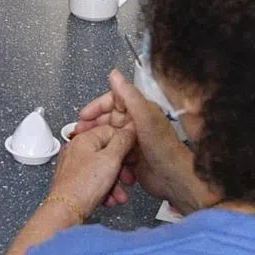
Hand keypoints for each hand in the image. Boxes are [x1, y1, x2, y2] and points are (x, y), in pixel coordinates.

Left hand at [49, 119, 136, 219]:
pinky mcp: (74, 182)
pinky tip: (109, 199)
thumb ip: (122, 142)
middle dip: (122, 168)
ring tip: (119, 195)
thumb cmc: (82, 186)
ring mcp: (74, 166)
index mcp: (84, 139)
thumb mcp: (110, 159)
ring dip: (115, 183)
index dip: (125, 143)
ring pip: (103, 170)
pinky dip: (104, 190)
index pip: (110, 131)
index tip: (133, 155)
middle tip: (128, 178)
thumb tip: (129, 130)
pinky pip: (95, 182)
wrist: (66, 210)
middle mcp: (77, 150)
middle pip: (108, 152)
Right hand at [77, 70, 216, 214]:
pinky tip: (101, 158)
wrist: (174, 180)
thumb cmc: (165, 149)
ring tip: (86, 146)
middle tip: (80, 132)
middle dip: (92, 124)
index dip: (96, 107)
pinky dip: (106, 154)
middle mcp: (136, 123)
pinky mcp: (131, 156)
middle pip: (107, 119)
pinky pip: (112, 151)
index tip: (84, 115)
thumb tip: (115, 74)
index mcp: (140, 109)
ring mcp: (133, 140)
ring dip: (97, 140)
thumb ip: (129, 95)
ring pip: (108, 136)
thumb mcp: (145, 118)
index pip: (112, 101)